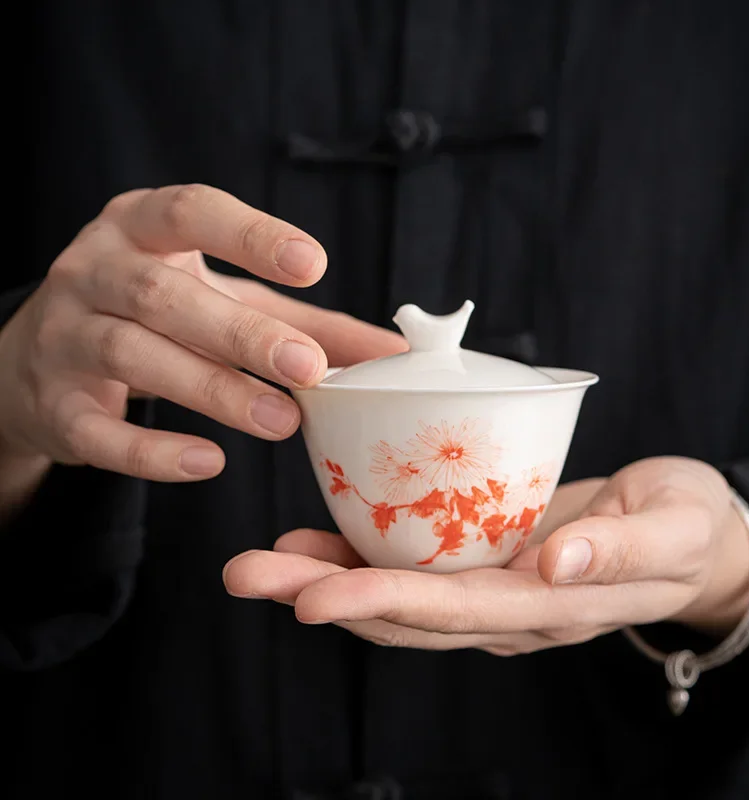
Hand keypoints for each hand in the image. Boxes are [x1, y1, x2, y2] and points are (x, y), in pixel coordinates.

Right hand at [0, 184, 404, 485]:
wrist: (37, 359)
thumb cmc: (156, 315)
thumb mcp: (225, 298)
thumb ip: (306, 322)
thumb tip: (393, 353)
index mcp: (139, 227)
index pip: (191, 212)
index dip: (250, 235)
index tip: (313, 264)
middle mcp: (92, 271)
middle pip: (162, 295)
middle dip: (240, 333)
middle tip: (307, 368)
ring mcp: (64, 336)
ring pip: (132, 355)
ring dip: (212, 390)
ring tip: (281, 421)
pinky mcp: (54, 404)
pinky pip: (97, 429)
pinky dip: (151, 450)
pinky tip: (207, 462)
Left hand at [223, 458, 748, 653]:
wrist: (685, 533)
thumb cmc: (685, 527)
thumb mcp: (671, 531)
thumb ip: (618, 552)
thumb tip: (553, 563)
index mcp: (549, 606)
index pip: (452, 611)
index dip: (381, 604)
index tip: (312, 597)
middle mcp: (506, 608)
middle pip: (403, 611)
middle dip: (322, 594)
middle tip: (247, 573)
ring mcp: (489, 586)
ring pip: (396, 594)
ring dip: (325, 578)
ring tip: (262, 560)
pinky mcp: (482, 558)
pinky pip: (414, 565)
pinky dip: (360, 555)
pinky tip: (317, 537)